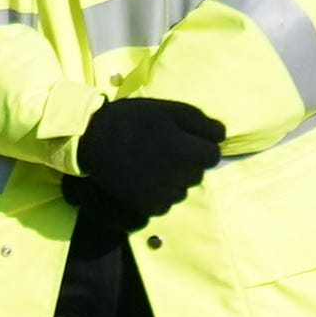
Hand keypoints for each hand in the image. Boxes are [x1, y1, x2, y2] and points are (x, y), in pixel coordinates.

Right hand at [71, 97, 223, 239]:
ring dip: (174, 178)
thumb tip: (222, 137)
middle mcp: (179, 177)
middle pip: (197, 173)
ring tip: (151, 163)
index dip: (201, 145)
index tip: (183, 139)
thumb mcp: (168, 110)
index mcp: (186, 151)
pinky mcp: (148, 206)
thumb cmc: (132, 120)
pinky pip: (166, 202)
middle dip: (187, 162)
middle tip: (163, 149)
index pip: (213, 155)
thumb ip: (201, 122)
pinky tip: (143, 178)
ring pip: (182, 189)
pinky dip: (159, 192)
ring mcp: (164, 194)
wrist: (93, 140)